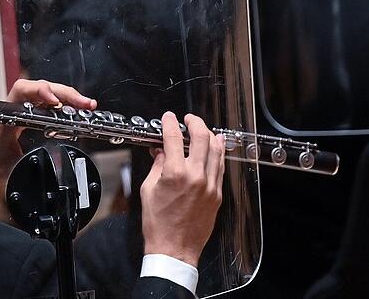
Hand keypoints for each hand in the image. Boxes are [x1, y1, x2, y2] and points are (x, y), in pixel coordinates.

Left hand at [0, 79, 96, 188]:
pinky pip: (44, 105)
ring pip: (45, 95)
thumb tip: (49, 160)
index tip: (56, 103)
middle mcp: (12, 108)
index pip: (23, 91)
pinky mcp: (23, 117)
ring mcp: (18, 111)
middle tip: (86, 104)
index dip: (42, 92)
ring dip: (67, 98)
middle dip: (66, 94)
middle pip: (42, 88)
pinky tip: (73, 111)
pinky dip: (60, 106)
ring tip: (85, 106)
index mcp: (5, 115)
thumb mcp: (7, 165)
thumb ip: (28, 159)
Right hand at [140, 112, 224, 266]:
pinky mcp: (217, 194)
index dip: (170, 123)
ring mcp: (210, 185)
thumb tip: (160, 151)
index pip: (174, 138)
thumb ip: (157, 166)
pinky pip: (220, 167)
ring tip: (202, 130)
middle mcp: (195, 177)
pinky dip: (217, 153)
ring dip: (209, 135)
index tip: (168, 118)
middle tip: (188, 119)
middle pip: (201, 137)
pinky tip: (213, 148)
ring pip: (216, 149)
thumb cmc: (158, 224)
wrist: (174, 249)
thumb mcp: (148, 190)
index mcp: (175, 174)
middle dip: (194, 122)